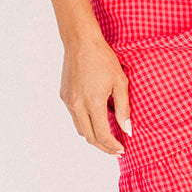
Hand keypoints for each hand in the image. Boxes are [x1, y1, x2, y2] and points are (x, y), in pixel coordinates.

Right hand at [60, 35, 132, 155]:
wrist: (81, 42)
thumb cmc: (103, 59)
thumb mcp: (120, 82)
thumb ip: (124, 108)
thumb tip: (128, 130)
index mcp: (93, 103)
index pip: (103, 135)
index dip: (113, 146)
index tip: (122, 149)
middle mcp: (77, 105)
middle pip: (90, 137)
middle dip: (103, 147)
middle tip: (116, 149)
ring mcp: (68, 101)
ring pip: (80, 129)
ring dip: (93, 136)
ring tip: (108, 136)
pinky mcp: (63, 96)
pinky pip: (75, 117)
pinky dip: (86, 123)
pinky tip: (96, 118)